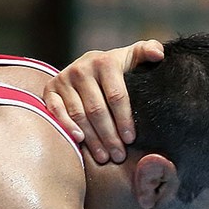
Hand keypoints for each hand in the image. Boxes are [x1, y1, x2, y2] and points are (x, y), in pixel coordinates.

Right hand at [43, 39, 164, 163]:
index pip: (116, 96)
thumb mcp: (133, 58)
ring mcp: (64, 78)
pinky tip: (79, 140)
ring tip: (104, 157)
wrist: (88, 66)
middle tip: (119, 155)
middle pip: (97, 109)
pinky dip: (66, 125)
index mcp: (105, 61)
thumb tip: (158, 54)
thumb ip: (148, 52)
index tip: (131, 139)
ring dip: (92, 138)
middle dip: (109, 135)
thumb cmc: (118, 69)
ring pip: (79, 114)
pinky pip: (56, 110)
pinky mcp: (50, 88)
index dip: (124, 119)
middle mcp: (82, 68)